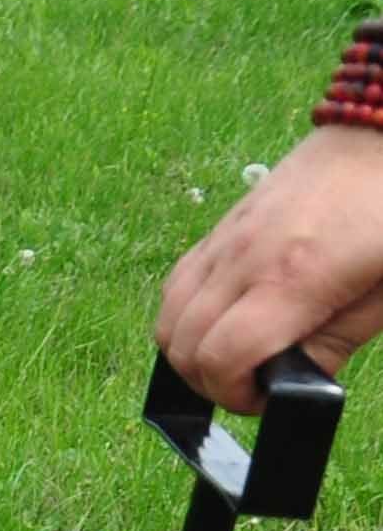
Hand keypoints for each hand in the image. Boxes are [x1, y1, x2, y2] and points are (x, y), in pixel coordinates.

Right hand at [157, 126, 382, 410]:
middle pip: (184, 347)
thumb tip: (292, 381)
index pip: (222, 359)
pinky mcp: (221, 227)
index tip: (262, 398)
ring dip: (188, 352)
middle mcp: (246, 258)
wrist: (381, 131)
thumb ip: (335, 343)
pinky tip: (219, 320)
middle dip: (208, 382)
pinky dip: (185, 317)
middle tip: (249, 383)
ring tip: (229, 355)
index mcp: (293, 278)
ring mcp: (227, 239)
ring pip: (168, 320)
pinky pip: (177, 286)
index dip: (234, 395)